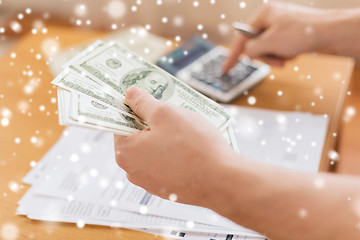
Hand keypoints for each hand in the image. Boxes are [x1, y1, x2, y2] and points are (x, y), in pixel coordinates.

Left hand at [114, 87, 235, 205]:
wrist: (222, 181)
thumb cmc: (193, 146)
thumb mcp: (165, 113)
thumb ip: (143, 102)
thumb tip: (130, 95)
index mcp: (125, 152)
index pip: (120, 122)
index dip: (134, 107)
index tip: (147, 99)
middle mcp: (133, 171)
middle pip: (137, 137)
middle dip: (152, 122)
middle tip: (171, 112)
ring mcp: (151, 182)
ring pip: (153, 150)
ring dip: (165, 137)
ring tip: (185, 130)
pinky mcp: (167, 188)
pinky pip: (166, 163)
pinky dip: (174, 153)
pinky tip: (190, 147)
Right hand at [223, 2, 355, 70]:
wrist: (331, 32)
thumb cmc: (302, 33)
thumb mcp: (269, 43)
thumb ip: (251, 49)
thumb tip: (247, 53)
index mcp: (263, 14)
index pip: (242, 37)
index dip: (233, 55)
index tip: (226, 68)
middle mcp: (271, 18)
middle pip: (256, 45)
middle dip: (266, 56)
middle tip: (277, 60)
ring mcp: (281, 26)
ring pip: (268, 49)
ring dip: (277, 56)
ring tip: (289, 55)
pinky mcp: (290, 33)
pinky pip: (279, 49)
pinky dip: (285, 54)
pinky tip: (295, 52)